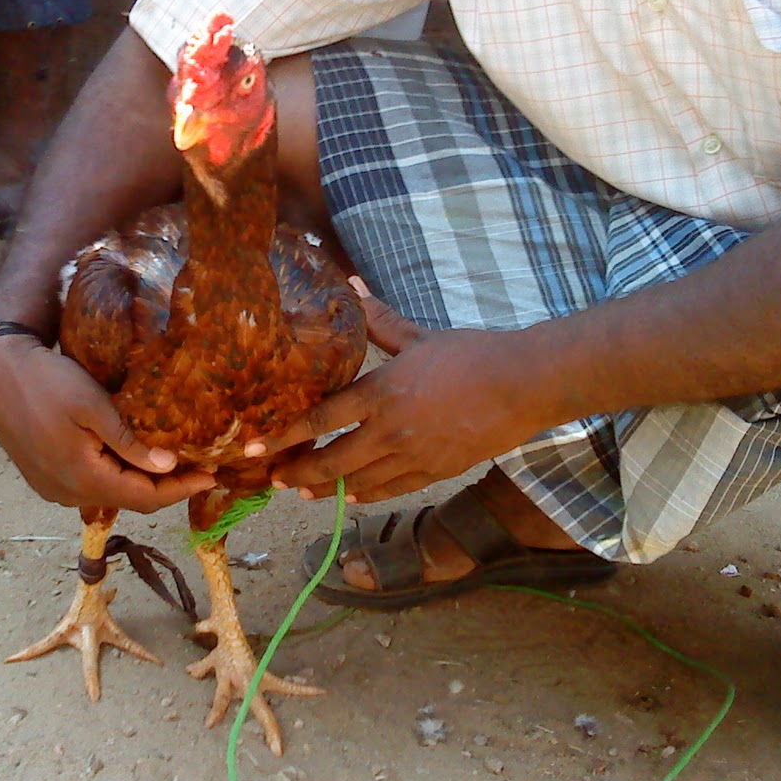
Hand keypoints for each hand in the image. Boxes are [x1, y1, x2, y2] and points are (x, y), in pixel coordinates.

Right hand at [0, 334, 214, 511]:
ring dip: (141, 482)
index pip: (146, 498)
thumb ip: (130, 442)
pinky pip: (91, 486)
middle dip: (167, 487)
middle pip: (130, 500)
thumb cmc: (47, 381)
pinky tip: (133, 457)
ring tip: (172, 460)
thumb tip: (168, 467)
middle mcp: (69, 494)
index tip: (213, 474)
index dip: (182, 489)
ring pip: (110, 494)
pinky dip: (117, 477)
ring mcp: (54, 490)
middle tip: (199, 465)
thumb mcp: (94, 407)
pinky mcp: (45, 480)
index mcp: (83, 479)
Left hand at [248, 283, 535, 503]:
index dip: (286, 437)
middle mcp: (391, 430)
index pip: (321, 419)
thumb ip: (377, 319)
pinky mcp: (435, 472)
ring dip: (327, 489)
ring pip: (359, 482)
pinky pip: (391, 490)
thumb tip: (350, 283)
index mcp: (381, 392)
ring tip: (302, 493)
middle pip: (332, 460)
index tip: (258, 448)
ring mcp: (413, 456)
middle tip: (273, 479)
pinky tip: (351, 496)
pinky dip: (366, 495)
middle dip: (298, 472)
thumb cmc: (471, 354)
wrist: (522, 385)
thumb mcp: (418, 335)